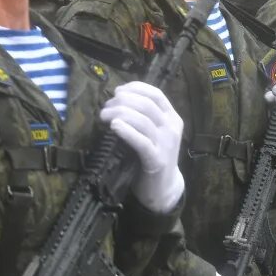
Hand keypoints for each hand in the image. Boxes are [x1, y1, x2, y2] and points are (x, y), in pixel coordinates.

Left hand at [100, 82, 184, 213]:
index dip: (135, 88)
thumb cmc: (153, 155)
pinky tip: (114, 126)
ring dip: (120, 113)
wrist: (163, 187)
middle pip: (146, 105)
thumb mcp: (153, 132)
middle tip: (106, 106)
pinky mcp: (157, 160)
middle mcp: (171, 127)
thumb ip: (143, 116)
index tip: (117, 91)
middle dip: (123, 101)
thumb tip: (118, 98)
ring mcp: (166, 144)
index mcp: (172, 117)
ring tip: (103, 115)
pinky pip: (141, 142)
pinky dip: (127, 131)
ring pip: (143, 120)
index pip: (156, 94)